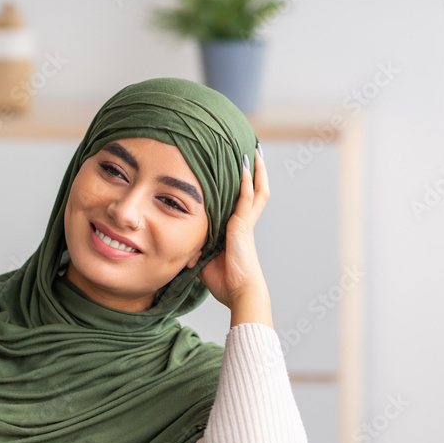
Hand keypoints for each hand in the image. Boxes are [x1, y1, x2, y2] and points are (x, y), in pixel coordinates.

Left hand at [198, 144, 270, 308]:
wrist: (240, 291)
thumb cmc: (225, 282)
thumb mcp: (206, 261)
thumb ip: (198, 251)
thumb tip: (187, 252)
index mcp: (237, 232)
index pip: (243, 203)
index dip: (245, 187)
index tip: (242, 171)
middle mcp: (244, 224)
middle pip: (256, 192)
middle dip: (256, 173)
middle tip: (254, 153)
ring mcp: (245, 223)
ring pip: (256, 190)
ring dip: (256, 170)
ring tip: (253, 151)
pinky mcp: (242, 225)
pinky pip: (246, 198)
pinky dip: (246, 181)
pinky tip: (244, 166)